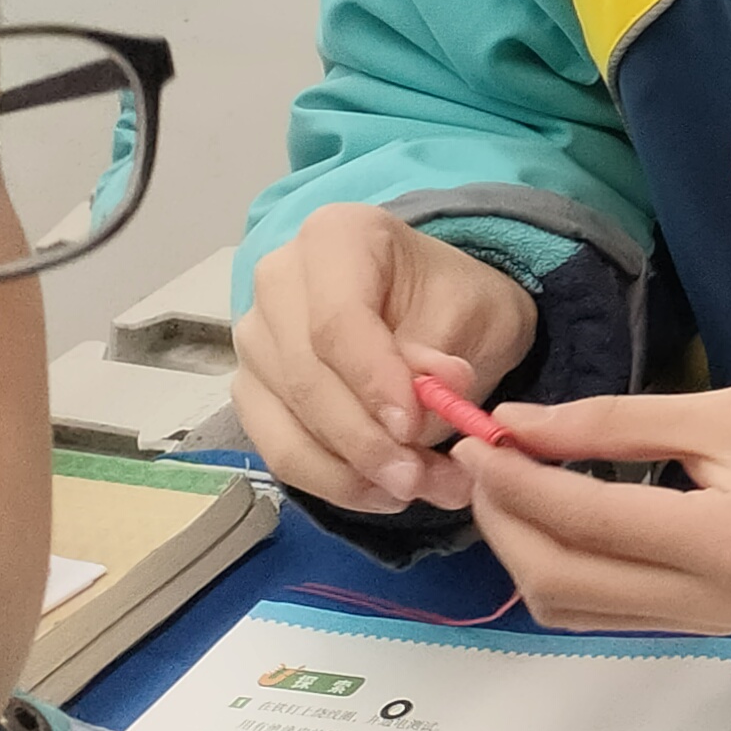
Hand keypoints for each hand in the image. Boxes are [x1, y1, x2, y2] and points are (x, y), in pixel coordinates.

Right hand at [233, 208, 535, 514]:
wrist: (439, 310)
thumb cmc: (456, 300)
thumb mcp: (477, 312)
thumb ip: (442, 353)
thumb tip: (420, 406)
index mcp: (335, 237)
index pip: (336, 321)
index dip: (373, 382)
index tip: (416, 428)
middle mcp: (277, 282)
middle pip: (306, 379)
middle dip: (369, 443)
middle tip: (428, 480)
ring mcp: (255, 340)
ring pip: (290, 425)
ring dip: (357, 473)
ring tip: (425, 489)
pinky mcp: (253, 392)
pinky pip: (280, 451)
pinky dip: (334, 482)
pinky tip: (383, 493)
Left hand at [453, 365, 730, 635]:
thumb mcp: (725, 407)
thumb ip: (613, 421)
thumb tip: (517, 425)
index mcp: (726, 541)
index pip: (587, 518)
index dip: (518, 478)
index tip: (480, 438)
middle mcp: (714, 601)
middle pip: (563, 581)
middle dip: (507, 521)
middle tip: (483, 462)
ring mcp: (712, 623)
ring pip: (574, 609)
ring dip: (527, 552)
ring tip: (512, 489)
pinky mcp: (709, 625)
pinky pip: (607, 612)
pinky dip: (565, 570)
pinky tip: (557, 519)